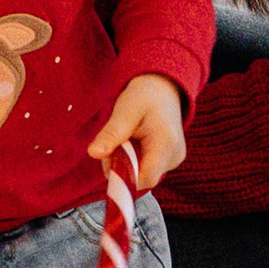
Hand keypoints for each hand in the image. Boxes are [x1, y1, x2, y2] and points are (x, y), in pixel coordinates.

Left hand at [88, 75, 186, 189]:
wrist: (163, 88)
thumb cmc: (144, 95)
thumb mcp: (125, 110)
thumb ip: (111, 133)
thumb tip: (94, 153)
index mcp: (166, 144)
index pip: (145, 179)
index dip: (123, 177)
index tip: (108, 159)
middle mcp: (175, 156)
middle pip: (142, 179)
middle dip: (122, 168)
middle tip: (114, 144)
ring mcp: (174, 160)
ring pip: (143, 175)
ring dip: (127, 164)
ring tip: (124, 140)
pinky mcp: (170, 160)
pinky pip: (147, 169)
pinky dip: (134, 161)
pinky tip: (133, 144)